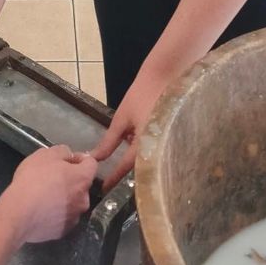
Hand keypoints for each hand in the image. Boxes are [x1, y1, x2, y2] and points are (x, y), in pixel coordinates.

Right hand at [2, 145, 98, 243]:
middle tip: (51, 178)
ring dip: (63, 198)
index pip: (92, 164)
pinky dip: (56, 214)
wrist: (19, 213)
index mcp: (83, 179)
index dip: (79, 159)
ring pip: (72, 203)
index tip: (65, 160)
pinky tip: (41, 210)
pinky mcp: (63, 231)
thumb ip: (63, 152)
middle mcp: (84, 200)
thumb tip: (70, 157)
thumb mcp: (45, 154)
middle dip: (70, 181)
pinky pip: (62, 218)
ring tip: (44, 196)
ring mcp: (74, 218)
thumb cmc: (33, 180)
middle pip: (82, 186)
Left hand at [92, 69, 168, 190]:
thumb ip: (110, 141)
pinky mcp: (171, 139)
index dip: (113, 178)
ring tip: (121, 166)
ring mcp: (167, 145)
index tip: (104, 188)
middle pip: (140, 169)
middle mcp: (158, 148)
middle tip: (111, 181)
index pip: (126, 168)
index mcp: (145, 144)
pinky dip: (144, 151)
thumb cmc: (142, 95)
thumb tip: (95, 157)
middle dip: (126, 174)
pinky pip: (155, 151)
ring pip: (148, 160)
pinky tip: (136, 146)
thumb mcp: (122, 118)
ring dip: (136, 163)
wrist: (166, 76)